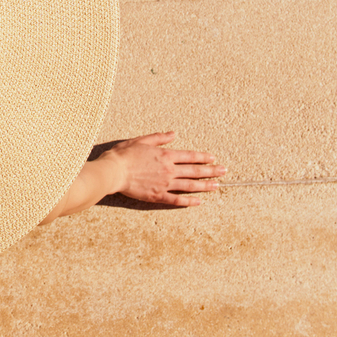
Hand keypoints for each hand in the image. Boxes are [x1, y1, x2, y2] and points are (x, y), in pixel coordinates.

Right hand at [100, 131, 224, 206]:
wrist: (113, 172)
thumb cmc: (124, 154)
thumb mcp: (142, 140)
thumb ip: (159, 138)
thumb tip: (174, 134)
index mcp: (165, 155)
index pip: (190, 156)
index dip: (204, 157)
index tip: (214, 159)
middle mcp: (169, 170)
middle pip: (194, 171)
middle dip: (211, 171)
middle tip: (224, 172)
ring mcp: (164, 184)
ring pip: (189, 186)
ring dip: (205, 186)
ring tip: (217, 186)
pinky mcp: (157, 196)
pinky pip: (176, 200)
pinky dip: (189, 202)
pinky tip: (198, 202)